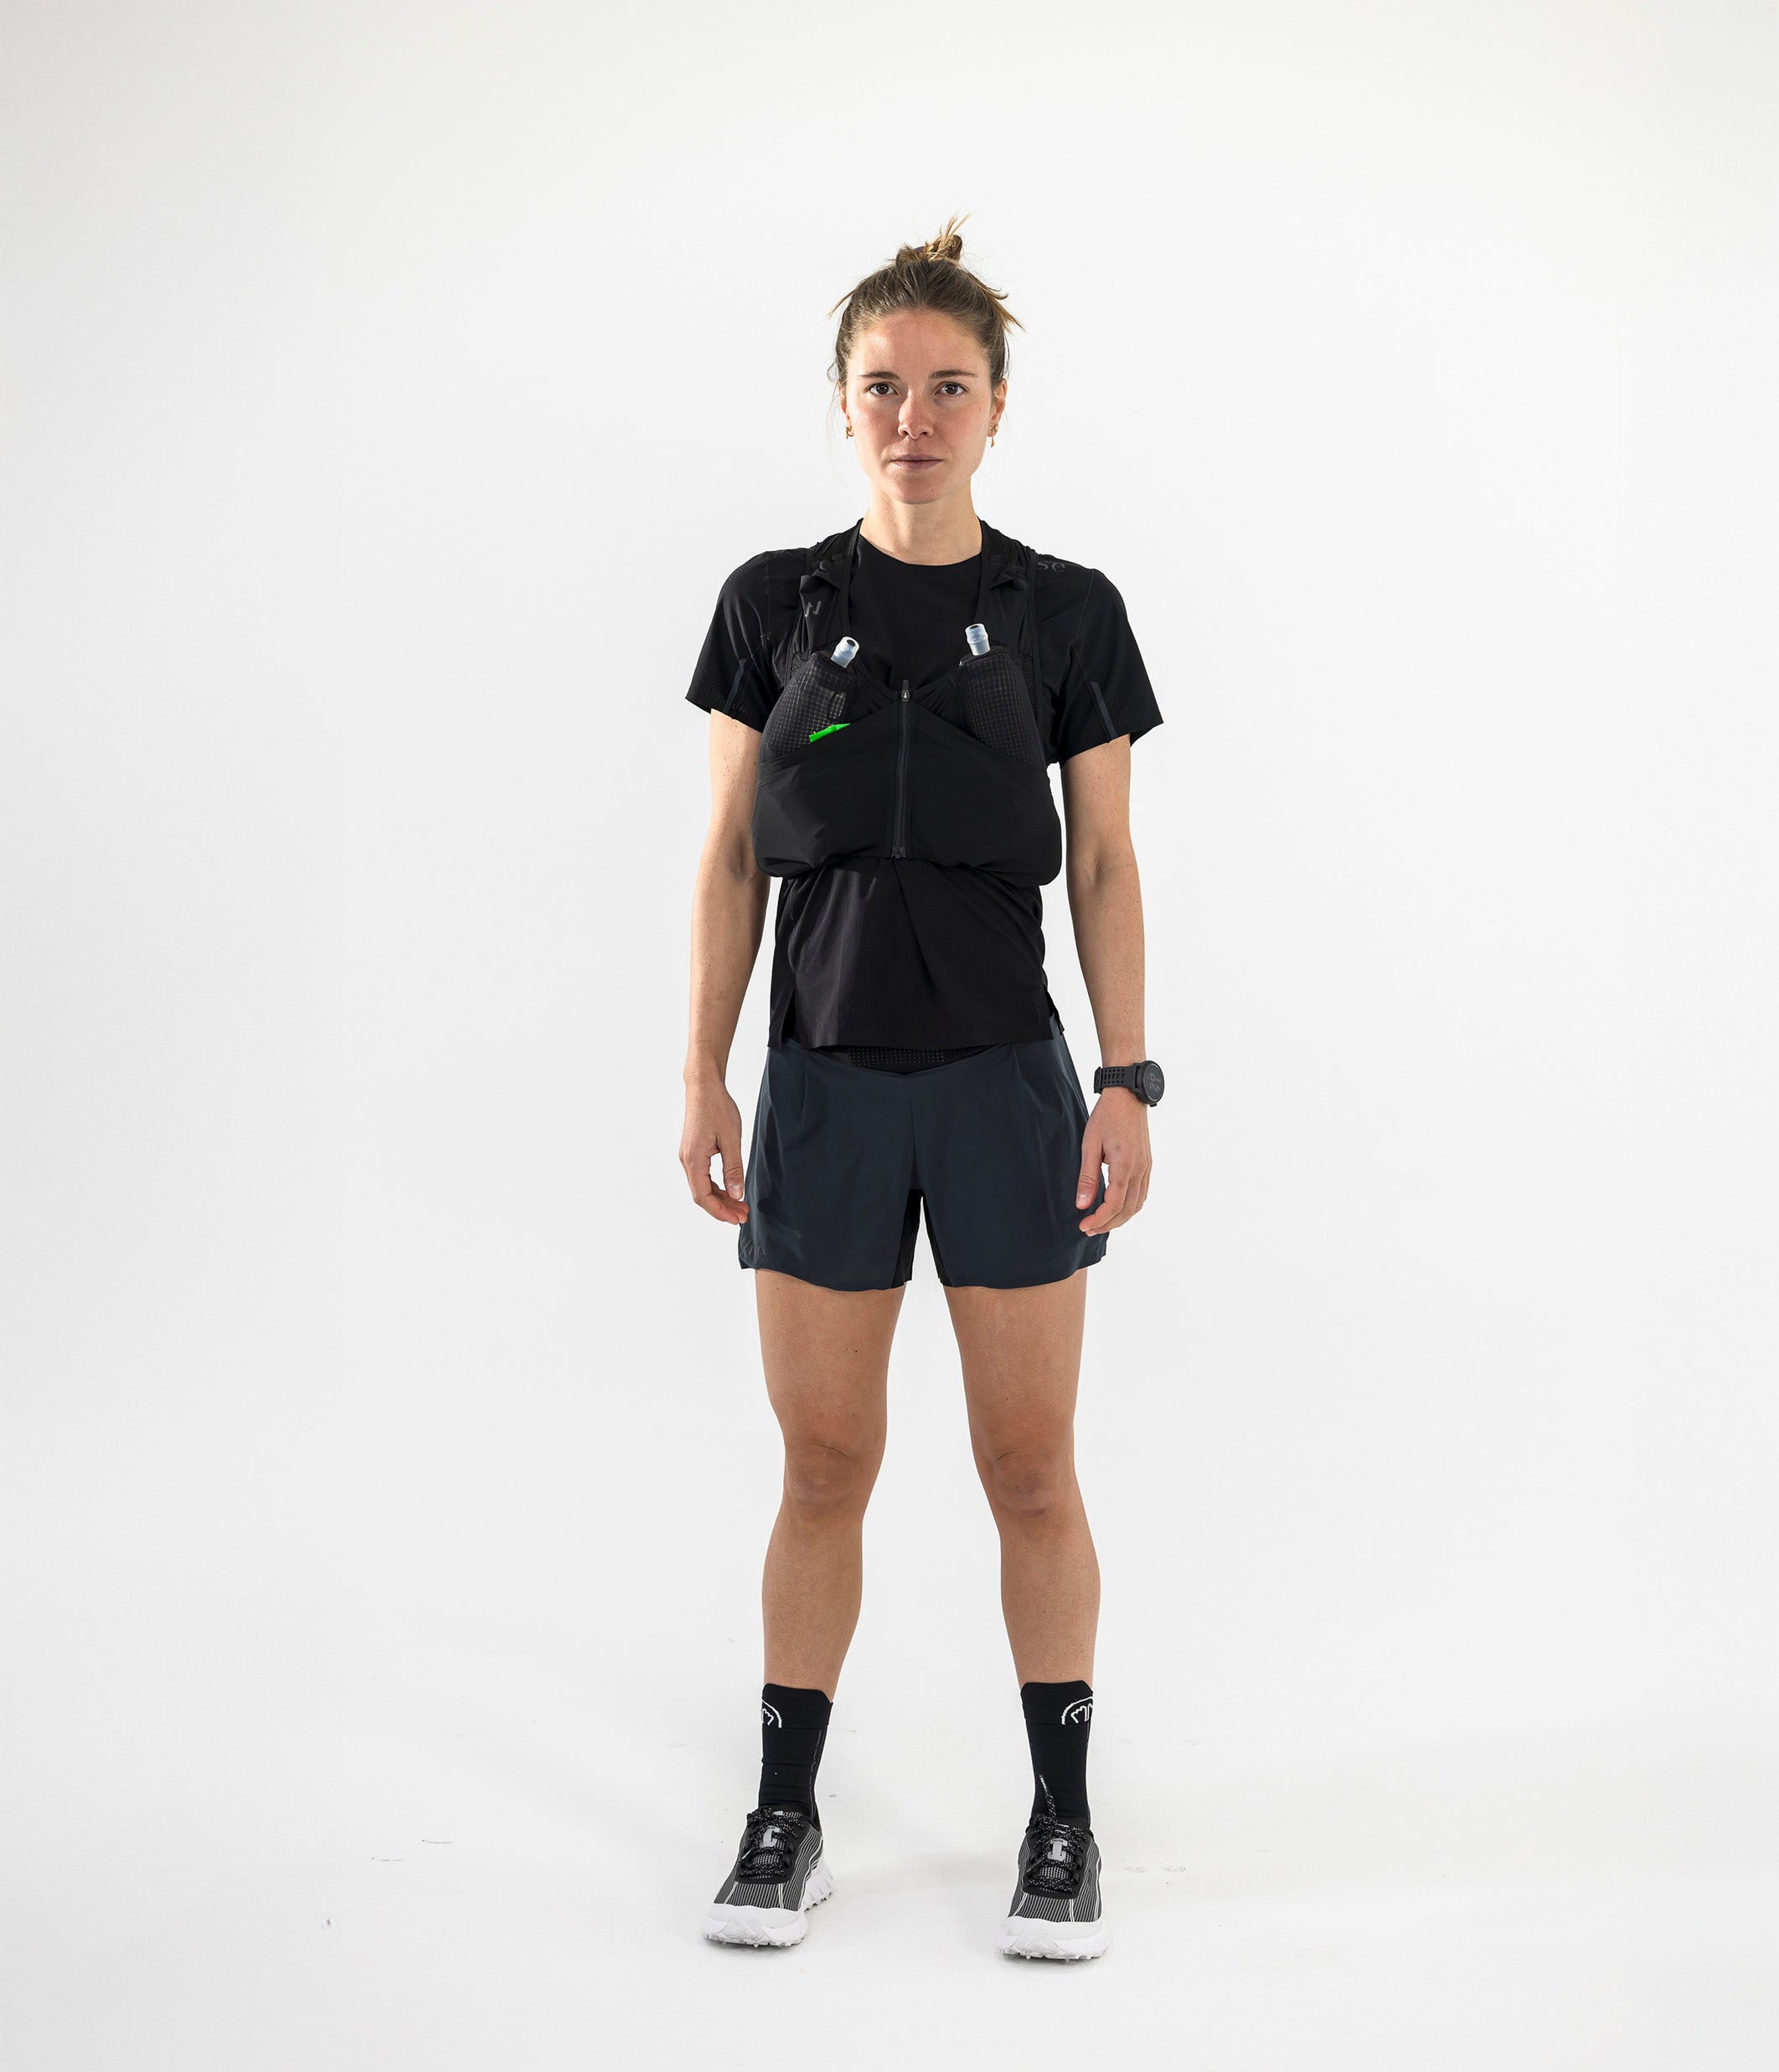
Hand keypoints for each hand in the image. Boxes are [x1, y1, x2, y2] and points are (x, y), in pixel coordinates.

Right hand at [680, 1080, 747, 1225]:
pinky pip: (703, 1176)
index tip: (737, 1219)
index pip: (702, 1197)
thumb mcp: (731, 1139)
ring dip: (720, 1198)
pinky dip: (716, 1186)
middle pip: (701, 1195)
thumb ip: (733, 1169)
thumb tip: (736, 1194)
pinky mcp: (693, 1151)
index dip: (720, 1212)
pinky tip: (730, 1189)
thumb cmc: (716, 1108)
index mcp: (694, 1160)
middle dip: (722, 1208)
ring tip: (740, 1204)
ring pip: (702, 1186)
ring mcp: (688, 1156)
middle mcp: (686, 1161)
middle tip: (743, 1215)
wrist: (703, 1087)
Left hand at [1075, 1090, 1152, 1235]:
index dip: (1099, 1219)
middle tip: (1088, 1229)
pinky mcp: (1147, 1164)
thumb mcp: (1090, 1145)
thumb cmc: (1107, 1117)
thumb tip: (1082, 1204)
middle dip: (1108, 1224)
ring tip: (1101, 1222)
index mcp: (1125, 1166)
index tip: (1084, 1226)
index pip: (1114, 1205)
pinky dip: (1130, 1207)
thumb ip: (1087, 1177)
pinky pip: (1142, 1194)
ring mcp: (1146, 1168)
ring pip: (1137, 1205)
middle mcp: (1140, 1170)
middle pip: (1127, 1210)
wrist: (1128, 1097)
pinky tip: (1118, 1208)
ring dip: (1120, 1218)